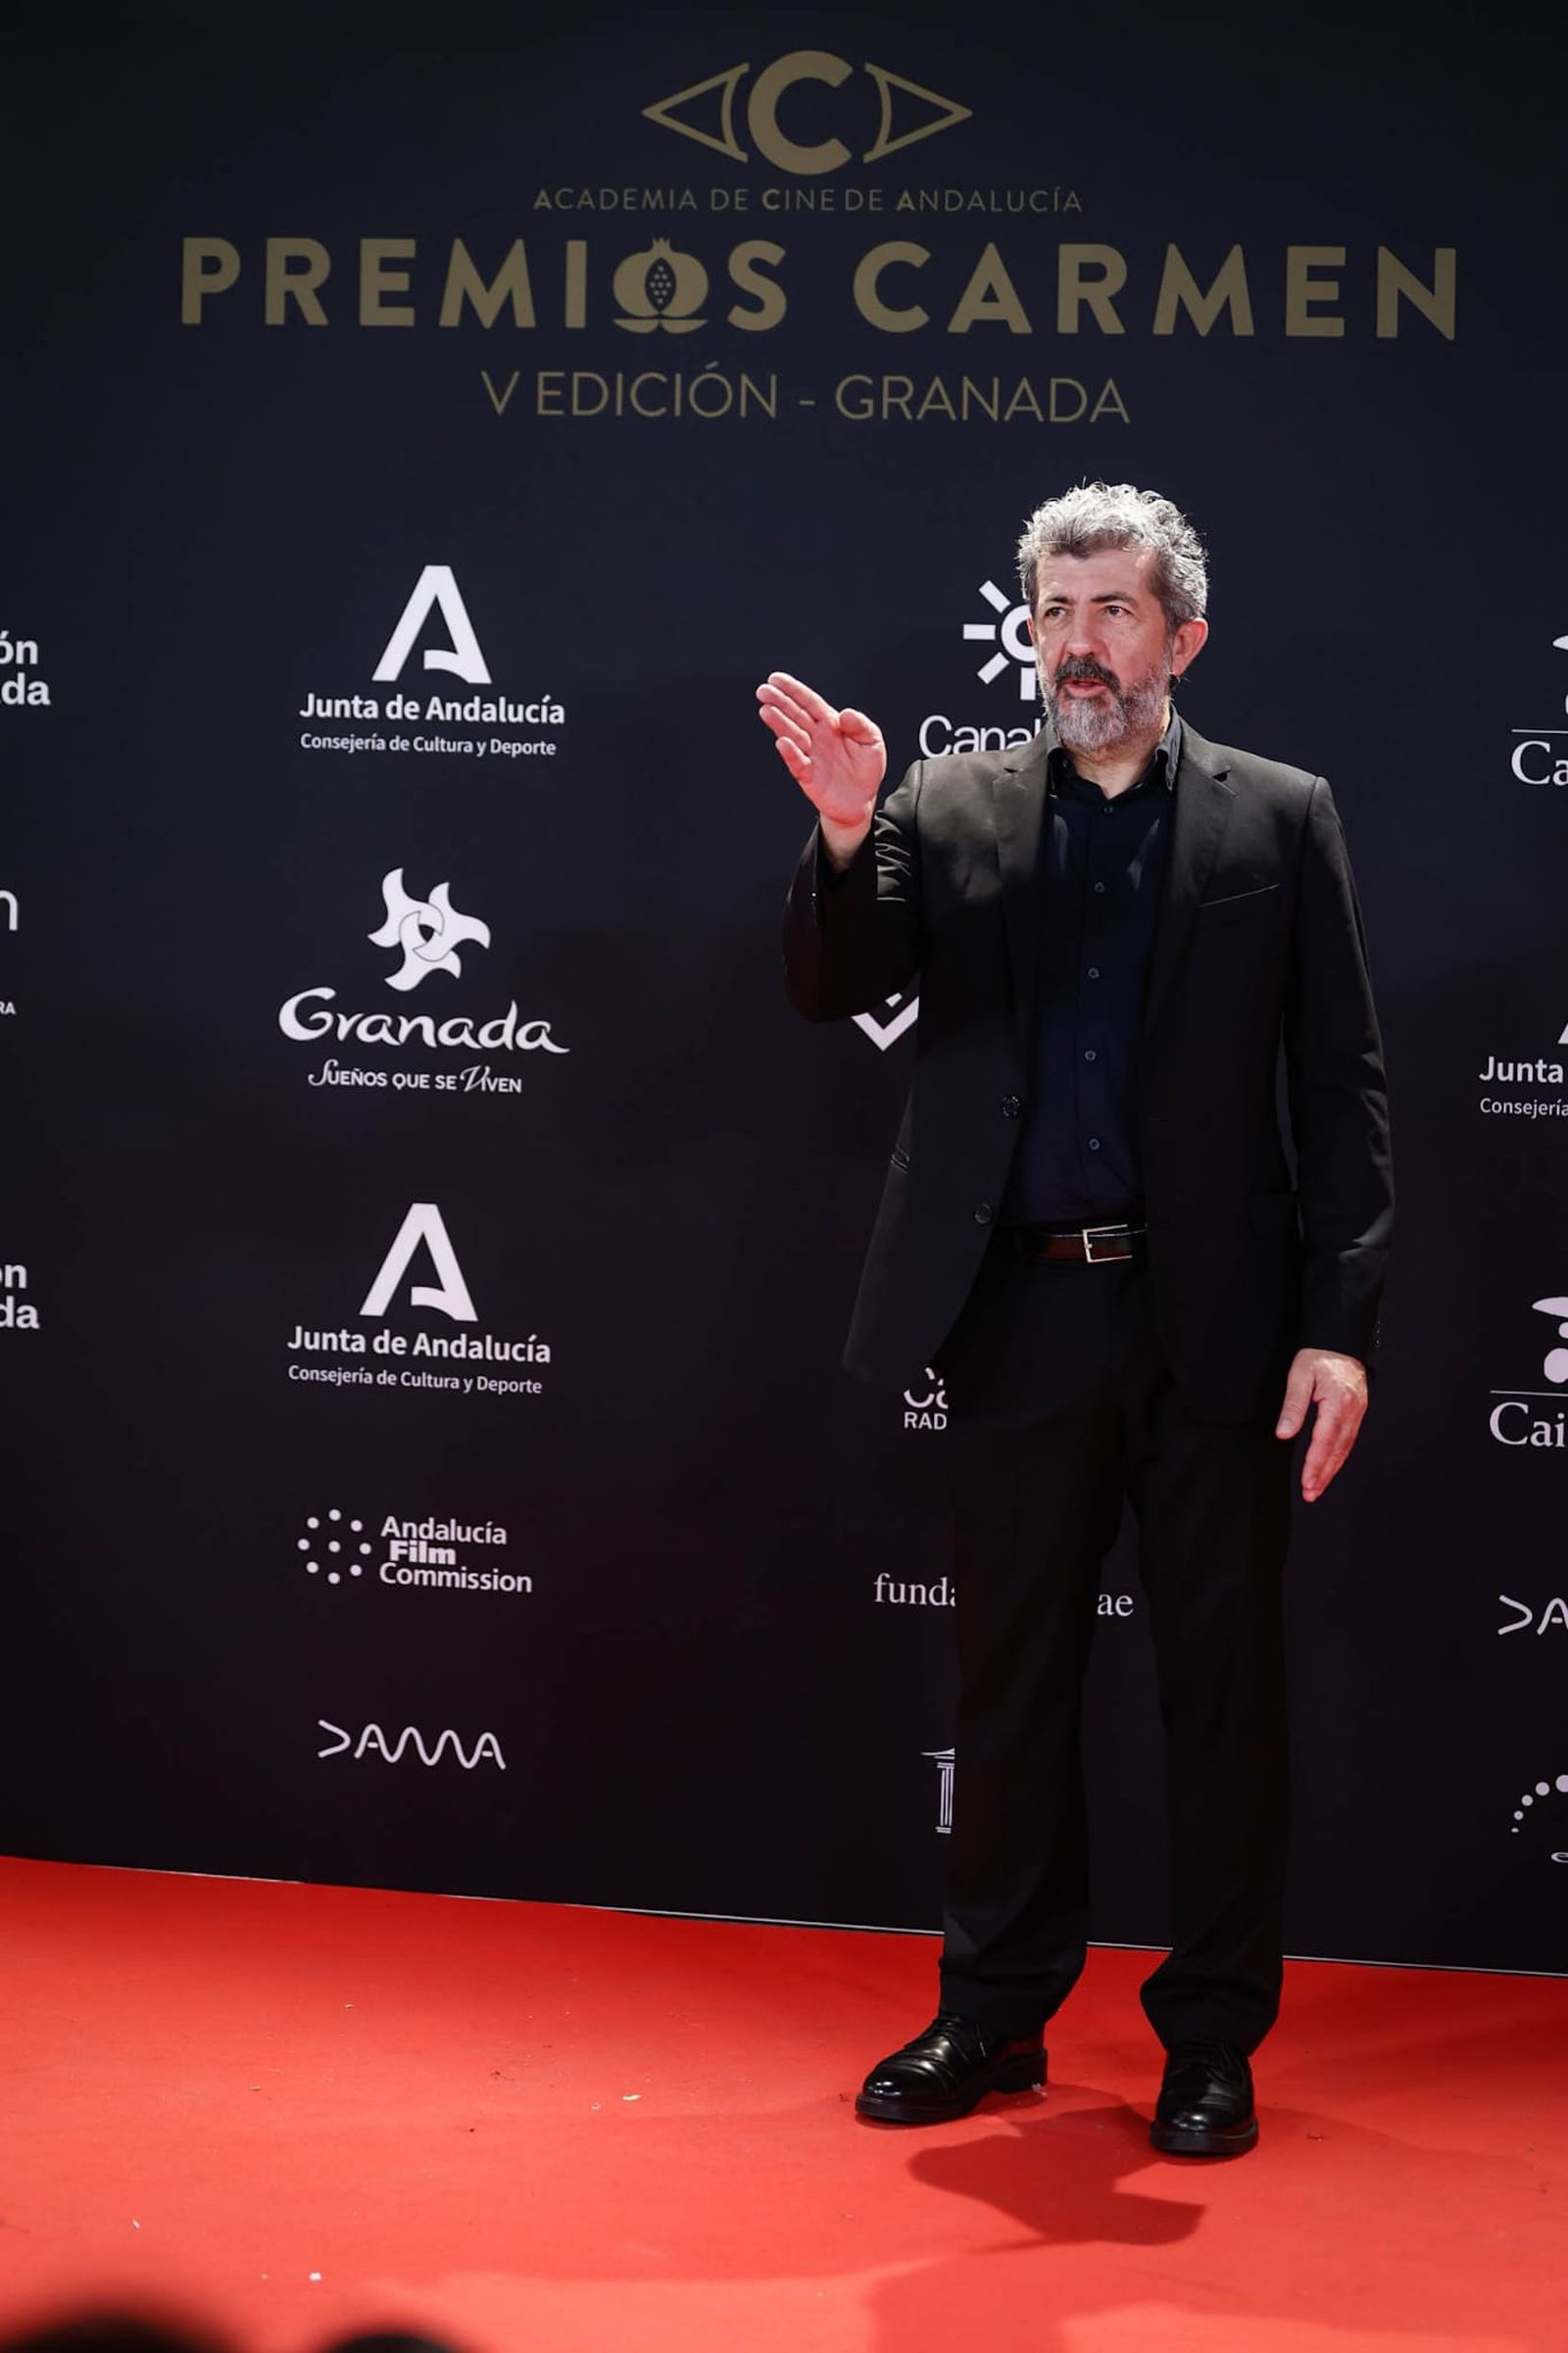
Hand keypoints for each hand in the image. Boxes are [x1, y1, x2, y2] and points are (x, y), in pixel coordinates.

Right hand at [756, 671, 885, 859]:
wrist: (861, 801)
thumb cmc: (866, 768)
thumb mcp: (873, 742)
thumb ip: (862, 725)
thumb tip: (845, 714)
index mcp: (830, 724)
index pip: (809, 703)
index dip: (793, 690)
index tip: (776, 679)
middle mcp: (816, 737)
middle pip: (795, 716)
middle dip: (779, 702)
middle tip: (763, 691)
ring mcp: (810, 756)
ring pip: (792, 736)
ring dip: (779, 723)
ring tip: (766, 710)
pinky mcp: (807, 776)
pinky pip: (797, 763)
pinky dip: (790, 753)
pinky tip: (782, 742)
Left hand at [1275, 1348, 1367, 1501]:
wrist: (1341, 1340)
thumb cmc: (1318, 1356)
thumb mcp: (1299, 1376)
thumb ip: (1293, 1407)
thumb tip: (1284, 1434)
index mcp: (1338, 1402)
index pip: (1324, 1441)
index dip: (1315, 1465)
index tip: (1306, 1483)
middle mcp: (1352, 1411)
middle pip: (1338, 1450)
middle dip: (1323, 1474)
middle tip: (1310, 1494)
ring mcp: (1358, 1412)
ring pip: (1345, 1448)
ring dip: (1331, 1470)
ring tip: (1317, 1487)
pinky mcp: (1357, 1412)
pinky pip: (1348, 1440)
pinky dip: (1338, 1457)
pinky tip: (1329, 1467)